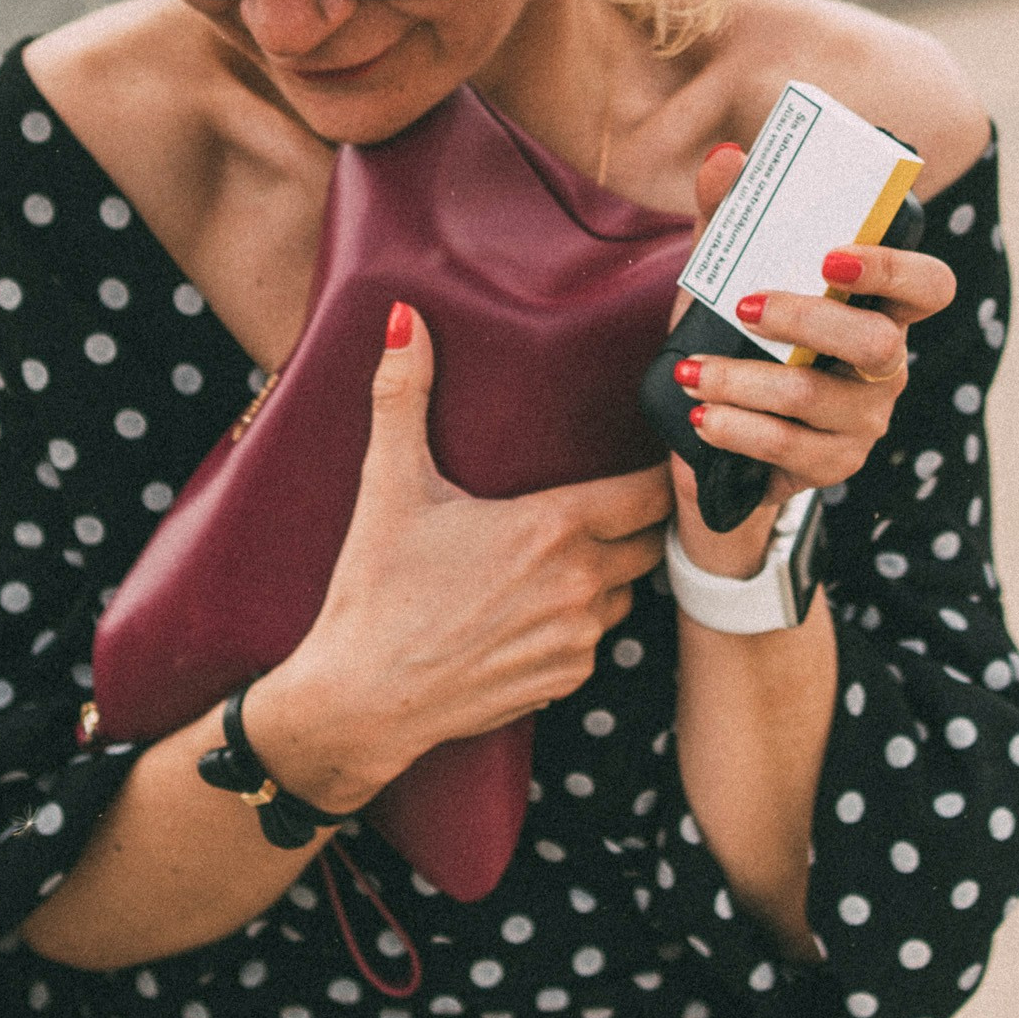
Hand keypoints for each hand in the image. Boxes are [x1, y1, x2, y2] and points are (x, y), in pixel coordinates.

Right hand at [251, 305, 670, 812]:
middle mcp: (580, 585)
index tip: (652, 459)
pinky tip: (533, 610)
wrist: (358, 700)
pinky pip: (595, 641)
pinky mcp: (565, 682)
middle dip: (632, 523)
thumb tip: (402, 318)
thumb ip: (402, 394)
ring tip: (562, 556)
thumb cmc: (374, 591)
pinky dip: (577, 624)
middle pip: (648, 542)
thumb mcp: (388, 485)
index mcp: (554, 528)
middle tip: (602, 503)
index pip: (652, 492)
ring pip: (624, 594)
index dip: (660, 474)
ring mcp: (578, 640)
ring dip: (607, 574)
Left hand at [668, 143, 958, 575]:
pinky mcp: (833, 467)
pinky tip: (700, 417)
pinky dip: (737, 428)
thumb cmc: (736, 337)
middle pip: (878, 342)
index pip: (930, 287)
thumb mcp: (726, 273)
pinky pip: (789, 447)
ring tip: (691, 373)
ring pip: (817, 397)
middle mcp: (885, 365)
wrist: (712, 431)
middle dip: (807, 320)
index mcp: (878, 307)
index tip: (833, 254)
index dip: (895, 269)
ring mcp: (864, 420)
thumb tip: (726, 157)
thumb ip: (728, 214)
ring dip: (745, 381)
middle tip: (745, 305)